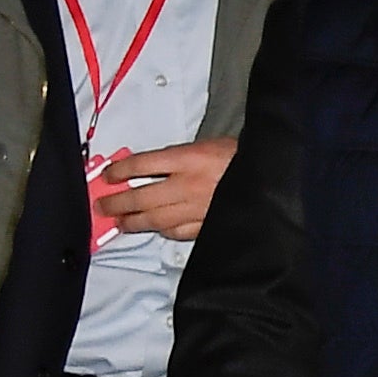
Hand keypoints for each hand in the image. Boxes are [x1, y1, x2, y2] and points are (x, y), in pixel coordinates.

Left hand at [95, 135, 234, 241]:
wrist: (275, 176)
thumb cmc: (244, 157)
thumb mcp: (210, 144)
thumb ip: (180, 158)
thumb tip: (148, 169)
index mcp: (189, 158)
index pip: (141, 164)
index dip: (120, 171)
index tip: (108, 176)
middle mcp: (189, 184)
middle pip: (141, 196)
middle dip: (117, 203)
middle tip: (102, 207)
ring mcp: (198, 208)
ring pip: (155, 219)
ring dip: (134, 222)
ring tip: (121, 223)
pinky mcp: (208, 224)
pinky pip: (178, 231)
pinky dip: (164, 231)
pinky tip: (157, 229)